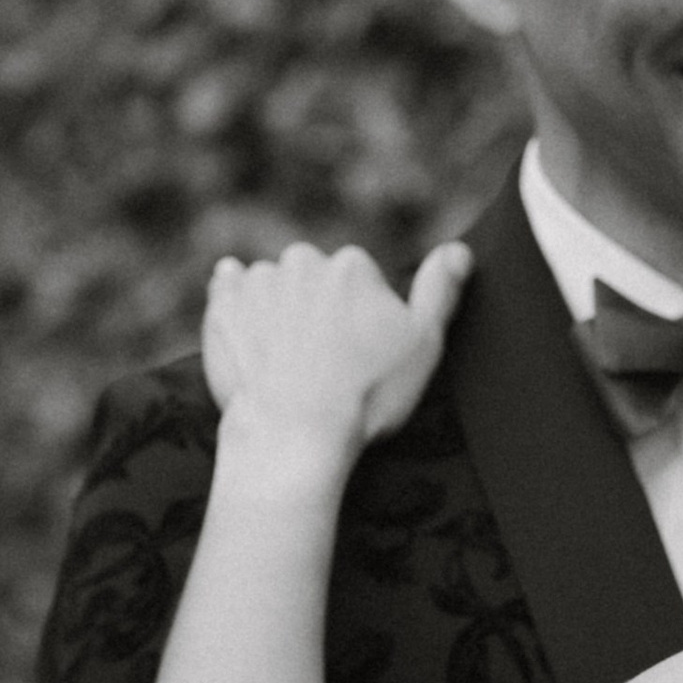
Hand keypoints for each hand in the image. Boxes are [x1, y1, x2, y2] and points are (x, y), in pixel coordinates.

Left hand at [203, 239, 472, 484]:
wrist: (293, 431)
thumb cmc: (366, 395)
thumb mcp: (424, 346)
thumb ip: (441, 291)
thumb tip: (461, 251)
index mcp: (353, 264)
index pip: (361, 284)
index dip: (363, 322)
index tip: (361, 357)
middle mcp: (303, 260)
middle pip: (317, 280)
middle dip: (320, 311)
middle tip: (326, 364)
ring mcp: (258, 281)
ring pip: (276, 287)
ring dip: (282, 312)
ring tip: (290, 364)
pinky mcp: (221, 305)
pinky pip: (229, 288)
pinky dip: (238, 304)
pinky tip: (251, 333)